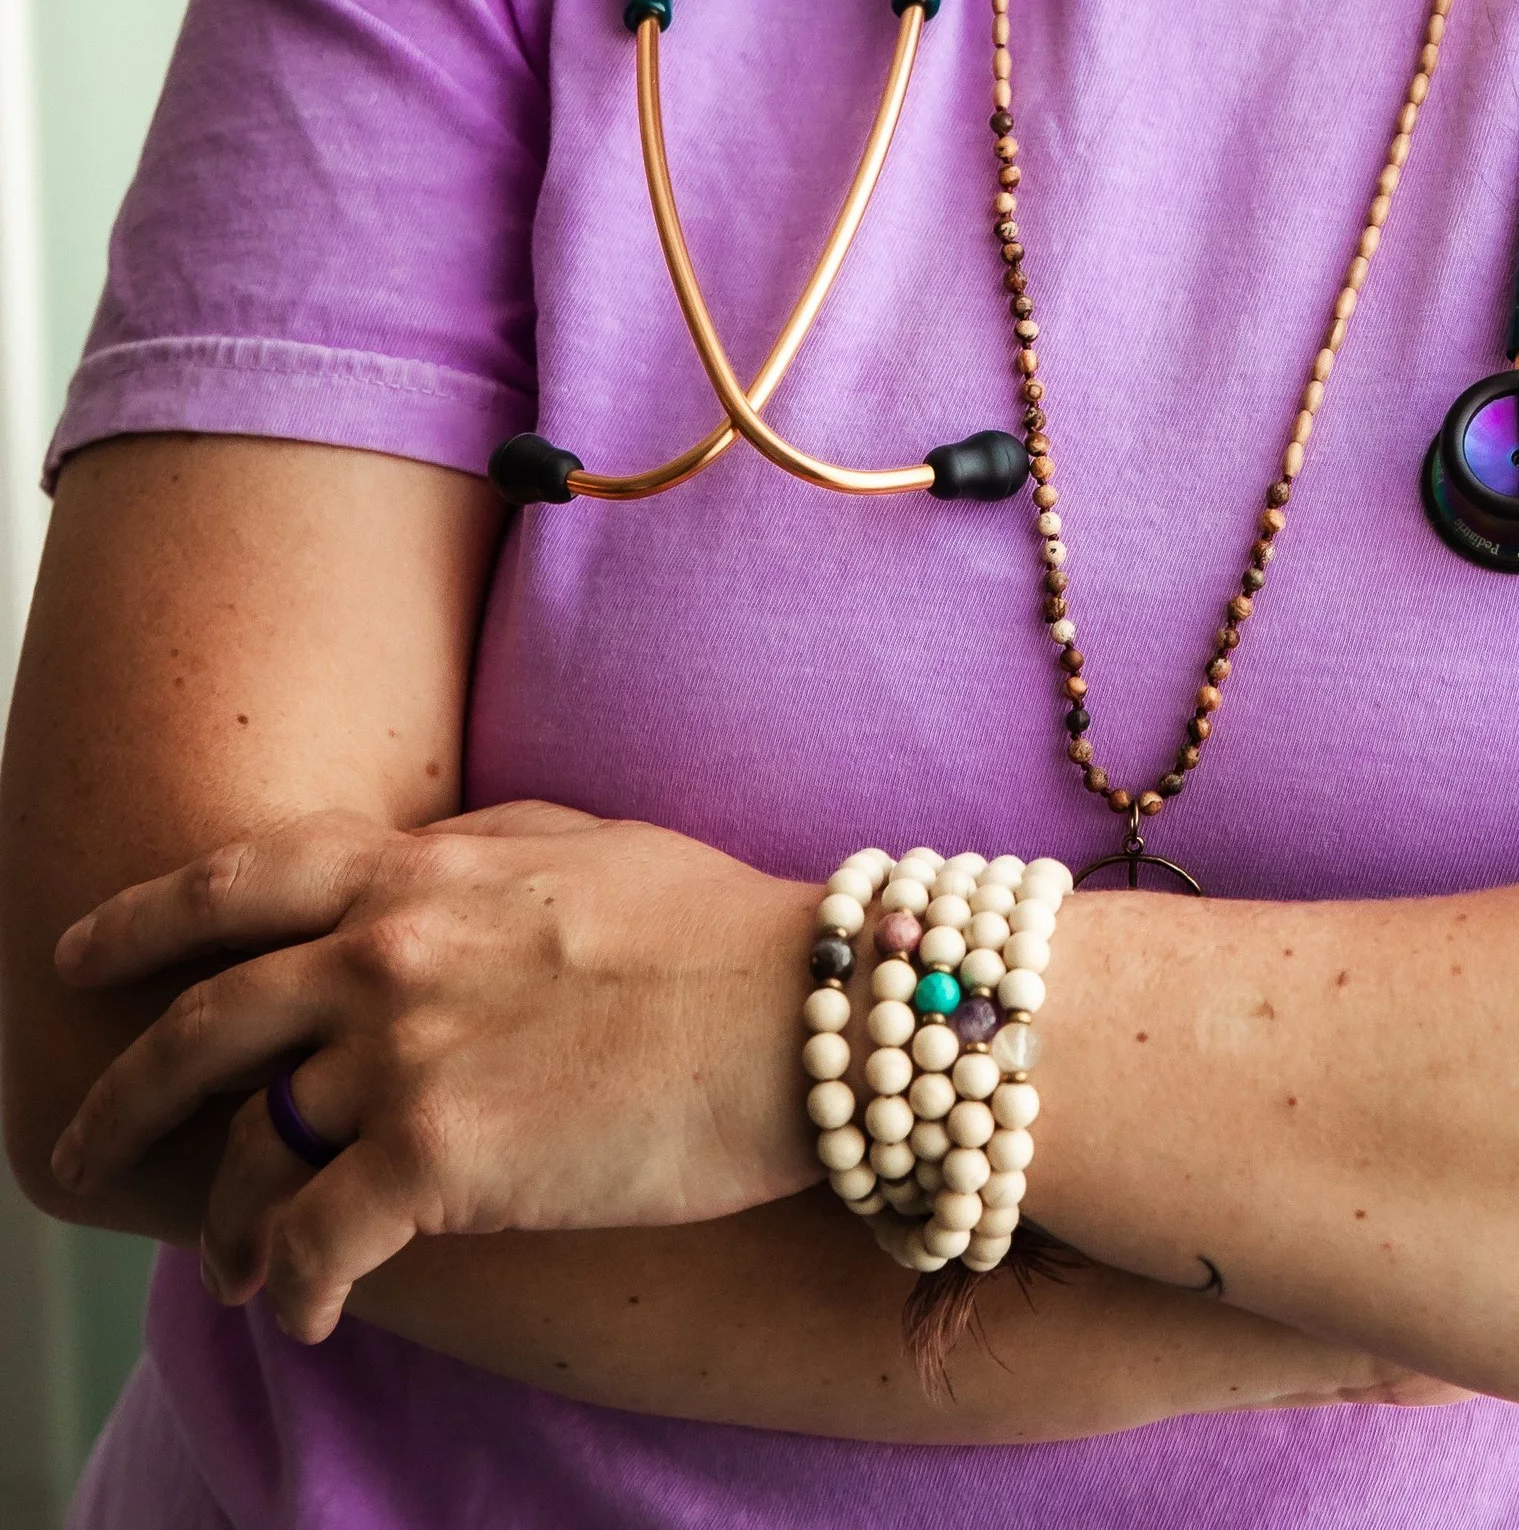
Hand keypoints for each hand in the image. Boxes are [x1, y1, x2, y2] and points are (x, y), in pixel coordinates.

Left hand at [49, 801, 820, 1340]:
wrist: (803, 1012)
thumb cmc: (712, 924)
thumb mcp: (575, 842)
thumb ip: (465, 850)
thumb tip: (401, 866)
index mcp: (416, 871)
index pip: (233, 882)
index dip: (137, 918)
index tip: (81, 954)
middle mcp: (384, 955)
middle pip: (199, 1027)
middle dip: (120, 1094)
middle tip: (77, 1139)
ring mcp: (402, 1057)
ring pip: (248, 1154)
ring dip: (224, 1221)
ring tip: (229, 1265)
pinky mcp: (438, 1163)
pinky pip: (313, 1243)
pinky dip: (294, 1288)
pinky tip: (306, 1314)